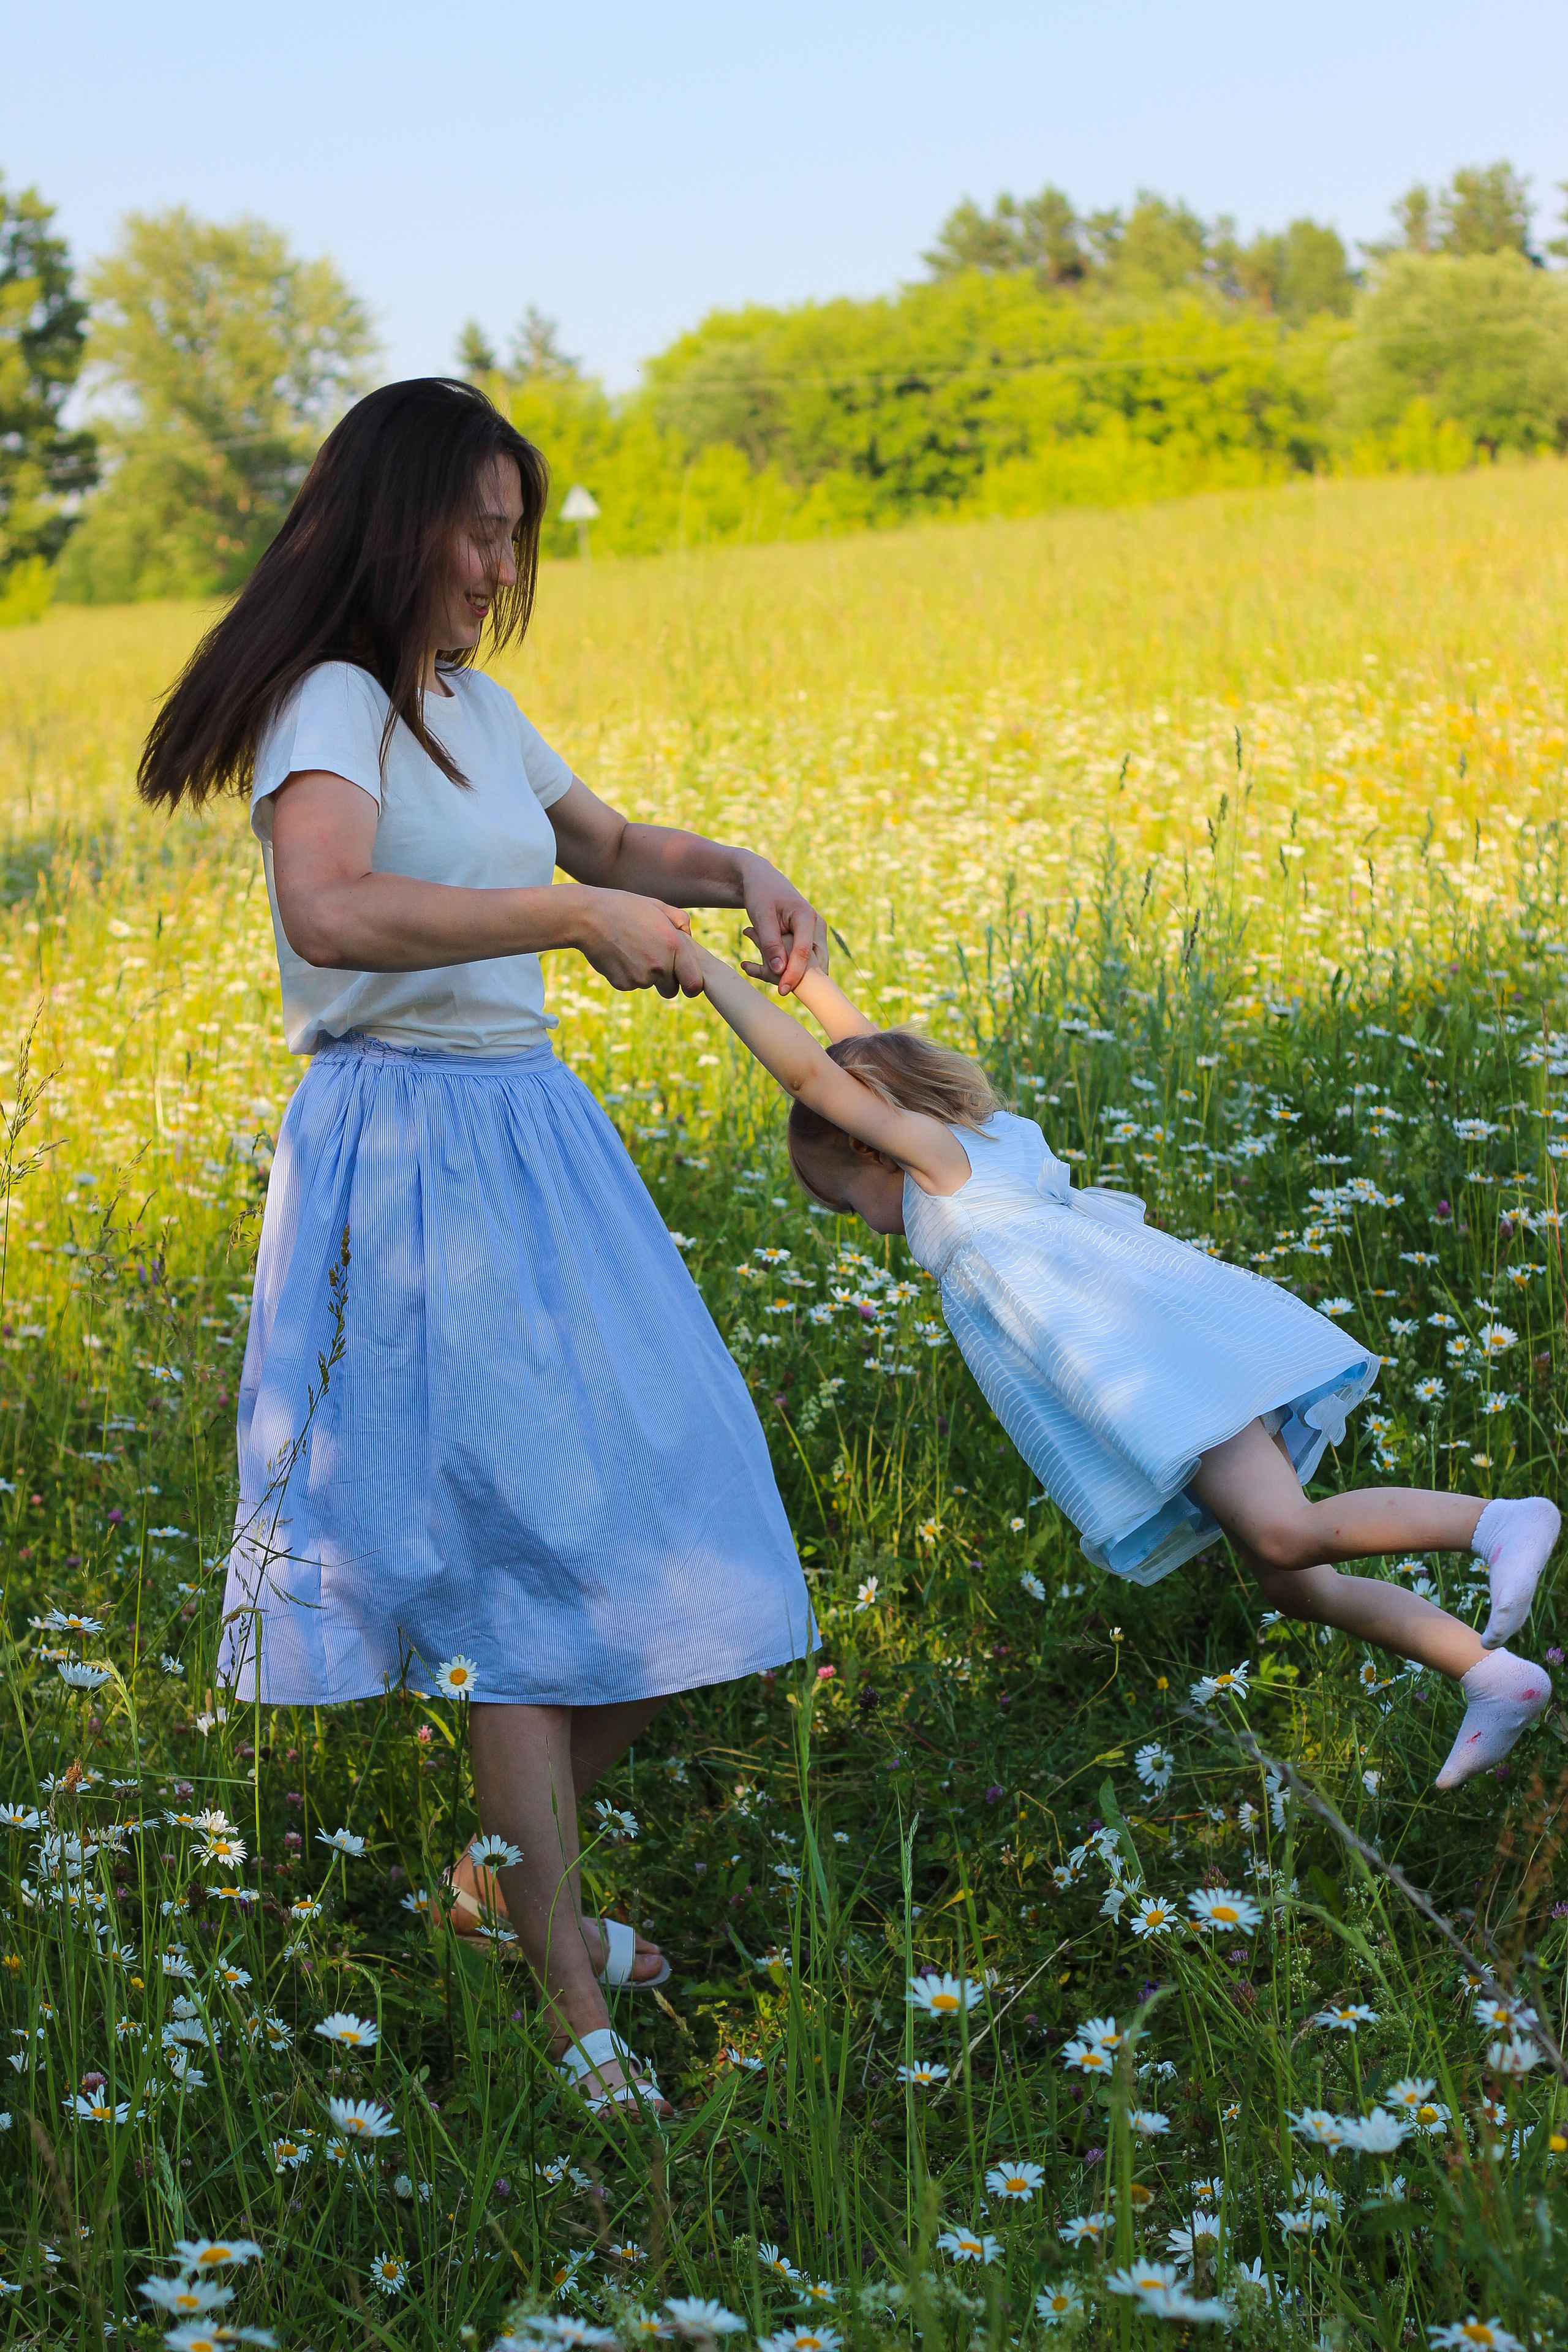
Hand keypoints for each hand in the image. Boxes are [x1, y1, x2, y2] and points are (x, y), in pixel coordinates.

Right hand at [574, 889, 703, 998]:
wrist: (587, 916)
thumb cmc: (624, 907)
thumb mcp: (657, 906)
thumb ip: (680, 920)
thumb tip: (689, 937)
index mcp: (674, 946)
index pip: (694, 984)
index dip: (691, 984)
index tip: (685, 981)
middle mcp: (660, 966)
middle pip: (671, 989)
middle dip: (665, 980)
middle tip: (651, 959)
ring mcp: (640, 978)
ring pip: (649, 985)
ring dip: (644, 973)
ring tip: (630, 948)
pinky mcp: (622, 984)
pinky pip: (631, 984)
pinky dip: (626, 974)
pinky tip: (618, 954)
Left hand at [739, 859, 827, 995]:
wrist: (763, 880)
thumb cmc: (760, 894)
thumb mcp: (761, 917)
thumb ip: (770, 943)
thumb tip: (779, 971)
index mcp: (807, 916)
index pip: (803, 953)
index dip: (793, 974)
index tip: (781, 991)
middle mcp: (817, 925)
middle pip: (815, 961)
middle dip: (800, 978)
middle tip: (780, 990)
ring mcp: (817, 932)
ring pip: (813, 962)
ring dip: (796, 973)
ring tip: (774, 980)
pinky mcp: (811, 937)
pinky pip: (807, 958)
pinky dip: (793, 967)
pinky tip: (775, 972)